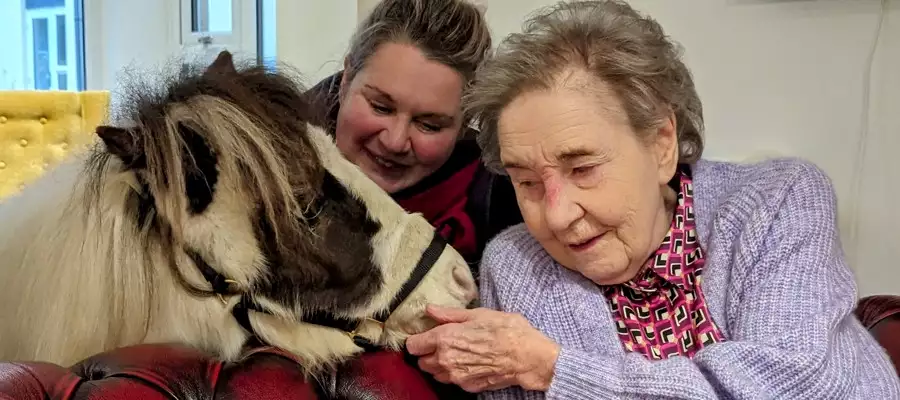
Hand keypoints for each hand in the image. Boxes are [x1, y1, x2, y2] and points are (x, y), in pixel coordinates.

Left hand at [405, 305, 560, 392]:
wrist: (527, 356)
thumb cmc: (506, 330)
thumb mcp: (477, 314)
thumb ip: (449, 314)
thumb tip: (430, 310)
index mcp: (444, 338)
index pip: (413, 346)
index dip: (417, 340)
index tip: (425, 336)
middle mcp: (445, 360)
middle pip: (421, 362)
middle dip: (429, 353)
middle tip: (444, 344)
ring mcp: (456, 376)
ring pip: (435, 374)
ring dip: (440, 365)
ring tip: (458, 353)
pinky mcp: (467, 386)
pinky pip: (453, 381)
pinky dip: (456, 374)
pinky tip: (470, 363)